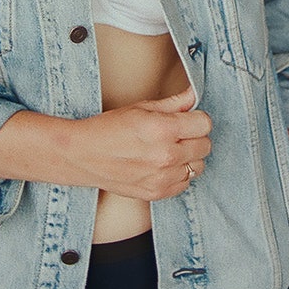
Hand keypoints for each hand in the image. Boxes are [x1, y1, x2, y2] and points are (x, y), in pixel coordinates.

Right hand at [74, 87, 211, 200]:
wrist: (83, 156)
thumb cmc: (108, 129)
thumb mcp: (140, 107)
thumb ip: (173, 103)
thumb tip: (193, 96)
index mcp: (162, 129)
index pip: (204, 124)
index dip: (196, 118)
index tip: (187, 118)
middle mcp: (166, 155)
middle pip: (205, 145)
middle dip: (194, 136)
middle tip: (176, 133)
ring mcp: (162, 178)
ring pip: (199, 166)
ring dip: (189, 157)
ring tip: (169, 149)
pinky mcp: (157, 193)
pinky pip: (185, 183)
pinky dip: (179, 174)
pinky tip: (162, 165)